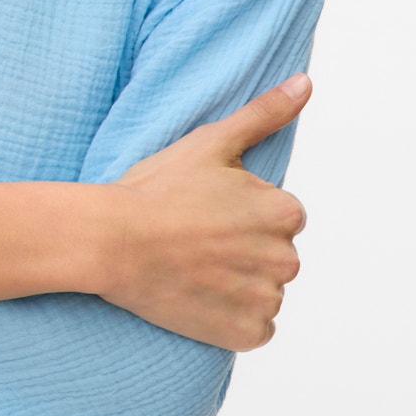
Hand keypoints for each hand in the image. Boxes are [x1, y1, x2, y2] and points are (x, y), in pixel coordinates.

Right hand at [99, 75, 311, 351]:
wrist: (111, 242)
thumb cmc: (156, 188)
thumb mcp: (212, 142)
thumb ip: (265, 114)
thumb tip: (304, 82)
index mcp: (285, 213)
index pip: (279, 217)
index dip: (240, 215)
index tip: (205, 214)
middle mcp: (286, 259)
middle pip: (273, 255)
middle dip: (242, 250)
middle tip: (194, 240)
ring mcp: (265, 299)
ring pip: (264, 291)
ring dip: (237, 285)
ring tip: (193, 268)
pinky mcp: (245, 333)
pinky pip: (254, 329)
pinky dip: (232, 319)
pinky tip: (200, 297)